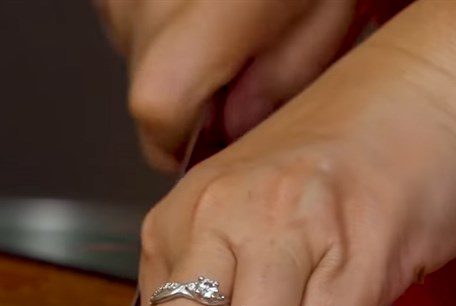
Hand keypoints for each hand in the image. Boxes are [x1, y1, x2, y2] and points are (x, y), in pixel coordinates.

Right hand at [95, 0, 354, 169]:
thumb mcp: (325, 7)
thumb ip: (282, 77)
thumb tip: (240, 119)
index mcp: (204, 19)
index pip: (159, 116)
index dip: (184, 141)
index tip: (209, 140)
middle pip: (147, 86)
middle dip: (191, 97)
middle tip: (241, 65)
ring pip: (138, 48)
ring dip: (178, 51)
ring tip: (228, 12)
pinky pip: (131, 9)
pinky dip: (163, 13)